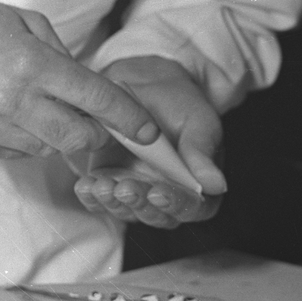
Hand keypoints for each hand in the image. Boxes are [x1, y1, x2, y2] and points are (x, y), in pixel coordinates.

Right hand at [0, 0, 158, 157]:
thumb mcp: (24, 22)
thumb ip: (62, 56)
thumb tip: (91, 88)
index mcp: (30, 64)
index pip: (95, 98)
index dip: (129, 117)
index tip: (149, 131)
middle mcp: (12, 101)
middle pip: (78, 137)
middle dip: (96, 132)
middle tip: (93, 117)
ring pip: (49, 148)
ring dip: (59, 133)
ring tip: (40, 104)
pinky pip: (19, 152)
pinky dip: (28, 137)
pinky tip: (12, 111)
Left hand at [69, 56, 225, 228]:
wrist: (143, 85)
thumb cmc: (177, 104)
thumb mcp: (196, 118)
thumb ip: (202, 150)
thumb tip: (215, 184)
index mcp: (198, 184)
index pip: (193, 207)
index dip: (176, 204)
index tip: (158, 192)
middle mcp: (168, 194)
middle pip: (157, 215)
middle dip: (139, 203)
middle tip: (125, 187)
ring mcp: (138, 192)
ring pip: (127, 211)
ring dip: (114, 202)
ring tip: (101, 185)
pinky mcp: (110, 185)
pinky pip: (100, 201)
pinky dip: (92, 197)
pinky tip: (86, 186)